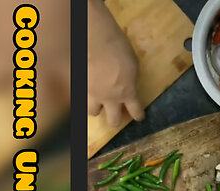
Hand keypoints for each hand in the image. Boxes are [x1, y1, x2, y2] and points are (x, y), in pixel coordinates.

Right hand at [88, 0, 144, 126]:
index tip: (139, 118)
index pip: (135, 111)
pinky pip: (82, 97)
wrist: (98, 41)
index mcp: (127, 93)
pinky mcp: (81, 87)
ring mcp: (93, 94)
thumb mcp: (134, 67)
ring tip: (97, 101)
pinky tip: (85, 88)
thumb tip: (129, 86)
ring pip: (93, 112)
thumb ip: (131, 81)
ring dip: (97, 108)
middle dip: (115, 120)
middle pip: (113, 121)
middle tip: (115, 115)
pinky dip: (85, 94)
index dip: (138, 116)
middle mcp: (110, 99)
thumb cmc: (121, 49)